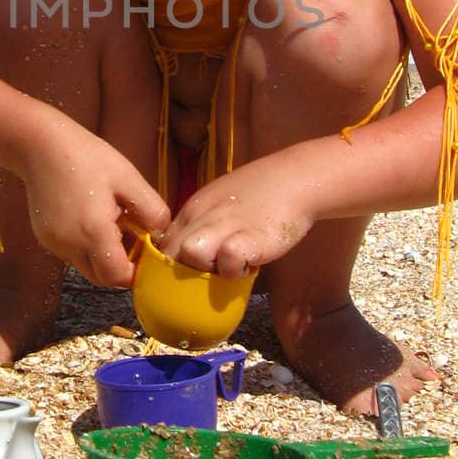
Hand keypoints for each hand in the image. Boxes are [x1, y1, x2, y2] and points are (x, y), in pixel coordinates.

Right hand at [19, 121, 169, 288]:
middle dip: (120, 266)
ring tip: (111, 223)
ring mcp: (54, 243)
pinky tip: (91, 218)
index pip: (118, 277)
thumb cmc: (88, 157)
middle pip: (101, 277)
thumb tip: (162, 235)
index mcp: (93, 231)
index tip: (145, 249)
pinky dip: (86, 246)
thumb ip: (152, 210)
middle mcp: (69, 245)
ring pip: (85, 267)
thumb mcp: (129, 178)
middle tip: (132, 237)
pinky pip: (71, 254)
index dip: (136, 270)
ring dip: (103, 256)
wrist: (40, 144)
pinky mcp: (45, 237)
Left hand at [158, 153, 314, 277]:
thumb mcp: (218, 204)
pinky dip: (235, 270)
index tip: (180, 275)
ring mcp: (226, 226)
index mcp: (193, 209)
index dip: (166, 264)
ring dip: (204, 270)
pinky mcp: (251, 238)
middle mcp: (203, 216)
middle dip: (180, 273)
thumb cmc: (258, 194)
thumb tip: (184, 252)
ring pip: (190, 253)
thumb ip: (199, 225)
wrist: (295, 179)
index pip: (162, 242)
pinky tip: (248, 266)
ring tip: (225, 270)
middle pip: (170, 252)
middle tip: (204, 279)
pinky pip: (229, 261)